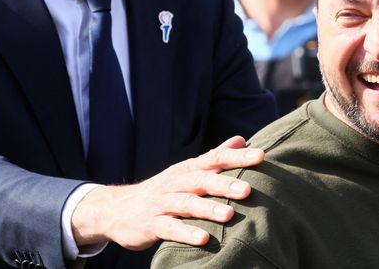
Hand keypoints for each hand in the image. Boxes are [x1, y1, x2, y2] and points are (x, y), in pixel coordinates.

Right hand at [71, 135, 263, 249]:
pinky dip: (186, 232)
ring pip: (186, 204)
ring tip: (229, 214)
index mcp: (187, 169)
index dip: (236, 156)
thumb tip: (242, 139)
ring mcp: (162, 203)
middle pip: (201, 180)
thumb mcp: (187, 171)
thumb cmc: (164, 190)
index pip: (214, 158)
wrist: (117, 209)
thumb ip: (215, 156)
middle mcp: (176, 183)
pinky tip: (203, 238)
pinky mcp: (151, 224)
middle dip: (224, 183)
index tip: (261, 155)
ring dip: (207, 208)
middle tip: (248, 189)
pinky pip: (169, 228)